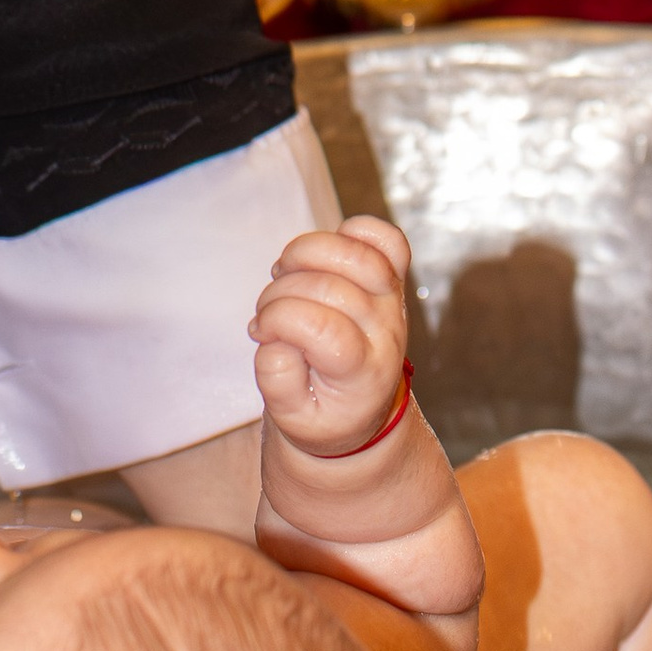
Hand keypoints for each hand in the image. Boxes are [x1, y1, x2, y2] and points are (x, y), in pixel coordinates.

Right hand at [251, 218, 411, 467]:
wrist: (362, 409)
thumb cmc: (324, 412)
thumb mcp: (292, 419)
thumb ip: (277, 381)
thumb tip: (275, 336)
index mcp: (363, 372)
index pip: (325, 329)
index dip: (279, 319)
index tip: (259, 333)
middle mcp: (385, 331)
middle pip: (330, 287)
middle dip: (279, 294)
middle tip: (266, 316)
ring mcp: (391, 300)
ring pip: (356, 252)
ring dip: (304, 254)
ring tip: (284, 276)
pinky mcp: (392, 277)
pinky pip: (385, 238)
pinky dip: (351, 232)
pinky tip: (319, 256)